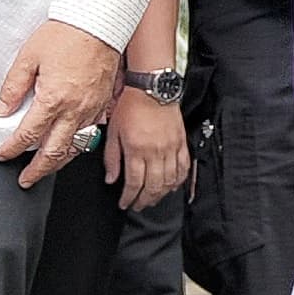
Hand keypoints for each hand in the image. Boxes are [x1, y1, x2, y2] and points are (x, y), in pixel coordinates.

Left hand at [0, 17, 126, 186]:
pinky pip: (91, 133)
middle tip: (26, 179)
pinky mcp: (103, 104)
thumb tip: (3, 109)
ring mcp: (91, 109)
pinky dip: (79, 144)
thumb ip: (13, 87)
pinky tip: (71, 144)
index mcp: (53, 99)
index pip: (28, 135)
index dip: (12, 149)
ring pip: (76, 147)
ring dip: (59, 162)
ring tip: (47, 168)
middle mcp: (74, 110)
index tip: (4, 154)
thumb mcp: (29, 57)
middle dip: (37, 170)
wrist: (99, 22)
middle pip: (54, 152)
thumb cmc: (66, 34)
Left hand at [107, 88, 188, 209]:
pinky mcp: (181, 143)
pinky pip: (183, 168)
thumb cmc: (131, 106)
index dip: (128, 198)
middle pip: (152, 187)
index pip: (133, 183)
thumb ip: (111, 158)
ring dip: (160, 195)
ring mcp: (170, 149)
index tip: (124, 203)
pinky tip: (171, 186)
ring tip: (152, 199)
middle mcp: (155, 152)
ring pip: (169, 181)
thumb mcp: (113, 131)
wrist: (152, 88)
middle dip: (144, 201)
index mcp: (136, 150)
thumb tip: (111, 178)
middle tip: (138, 206)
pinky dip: (178, 181)